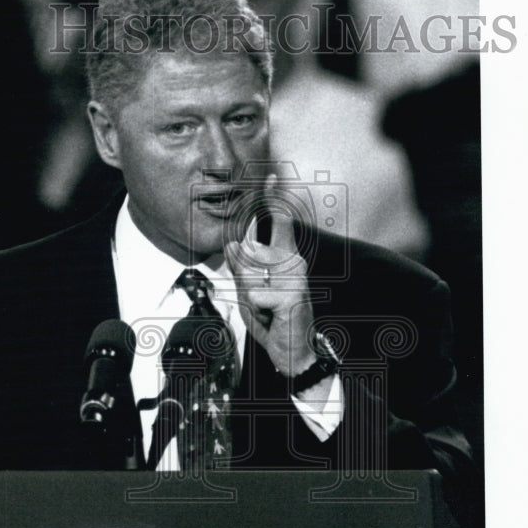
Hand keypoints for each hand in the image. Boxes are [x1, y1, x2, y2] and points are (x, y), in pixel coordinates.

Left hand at [225, 177, 314, 377]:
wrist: (292, 352)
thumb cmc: (272, 320)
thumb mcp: (249, 291)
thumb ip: (241, 268)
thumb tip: (232, 242)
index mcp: (284, 256)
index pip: (279, 221)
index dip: (274, 198)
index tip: (271, 176)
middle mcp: (293, 261)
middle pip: (248, 253)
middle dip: (243, 280)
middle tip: (259, 301)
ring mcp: (295, 277)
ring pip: (249, 277)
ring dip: (250, 299)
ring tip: (265, 311)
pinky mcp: (292, 295)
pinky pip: (255, 297)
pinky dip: (256, 312)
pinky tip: (272, 319)